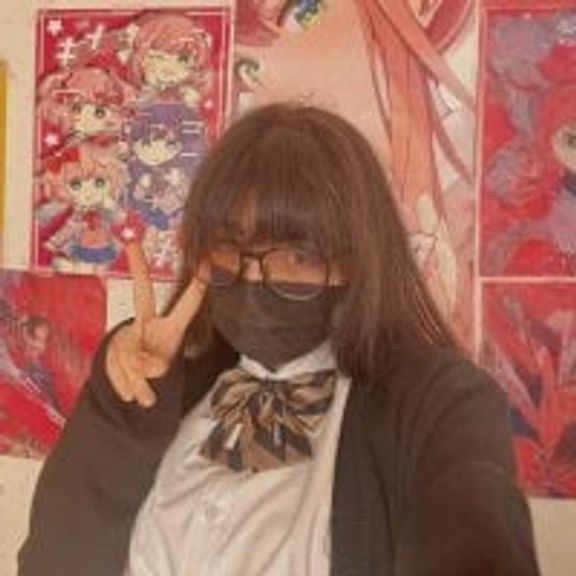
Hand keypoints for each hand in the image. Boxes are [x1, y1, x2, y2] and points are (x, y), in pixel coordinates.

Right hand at [105, 242, 207, 407]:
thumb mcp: (162, 367)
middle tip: (134, 243)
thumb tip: (140, 367)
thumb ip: (153, 367)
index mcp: (168, 326)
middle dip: (139, 267)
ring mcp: (126, 331)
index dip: (198, 286)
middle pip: (142, 295)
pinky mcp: (109, 348)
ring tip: (146, 397)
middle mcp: (145, 321)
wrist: (130, 379)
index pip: (187, 305)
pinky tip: (131, 392)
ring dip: (140, 383)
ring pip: (132, 353)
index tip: (208, 262)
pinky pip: (119, 372)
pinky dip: (127, 389)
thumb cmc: (155, 363)